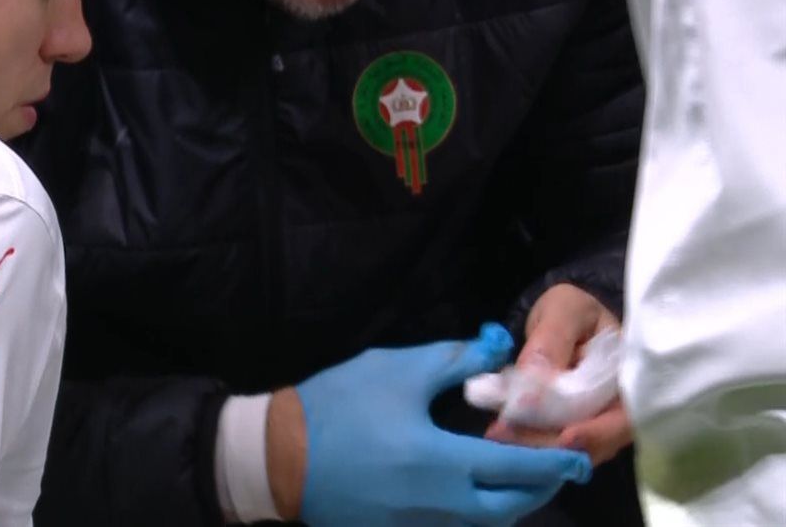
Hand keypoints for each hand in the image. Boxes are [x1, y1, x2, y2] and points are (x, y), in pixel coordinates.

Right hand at [294, 323, 592, 525]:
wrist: (277, 456)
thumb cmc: (337, 407)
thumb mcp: (395, 370)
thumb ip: (453, 360)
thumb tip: (498, 347)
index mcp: (443, 462)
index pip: (519, 468)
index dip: (556, 463)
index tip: (579, 457)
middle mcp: (440, 505)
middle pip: (511, 509)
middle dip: (540, 489)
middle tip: (554, 468)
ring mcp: (419, 525)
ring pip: (484, 524)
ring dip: (508, 504)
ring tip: (514, 477)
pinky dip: (473, 513)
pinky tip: (469, 490)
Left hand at [486, 284, 632, 465]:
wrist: (563, 316)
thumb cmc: (572, 309)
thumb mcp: (565, 310)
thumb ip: (552, 342)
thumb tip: (533, 383)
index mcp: (632, 377)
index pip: (625, 418)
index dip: (599, 433)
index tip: (566, 437)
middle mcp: (620, 407)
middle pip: (596, 442)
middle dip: (552, 443)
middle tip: (507, 433)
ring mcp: (597, 421)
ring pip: (572, 448)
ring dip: (535, 446)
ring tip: (498, 432)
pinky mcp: (573, 426)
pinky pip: (555, 442)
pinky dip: (528, 441)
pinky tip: (501, 432)